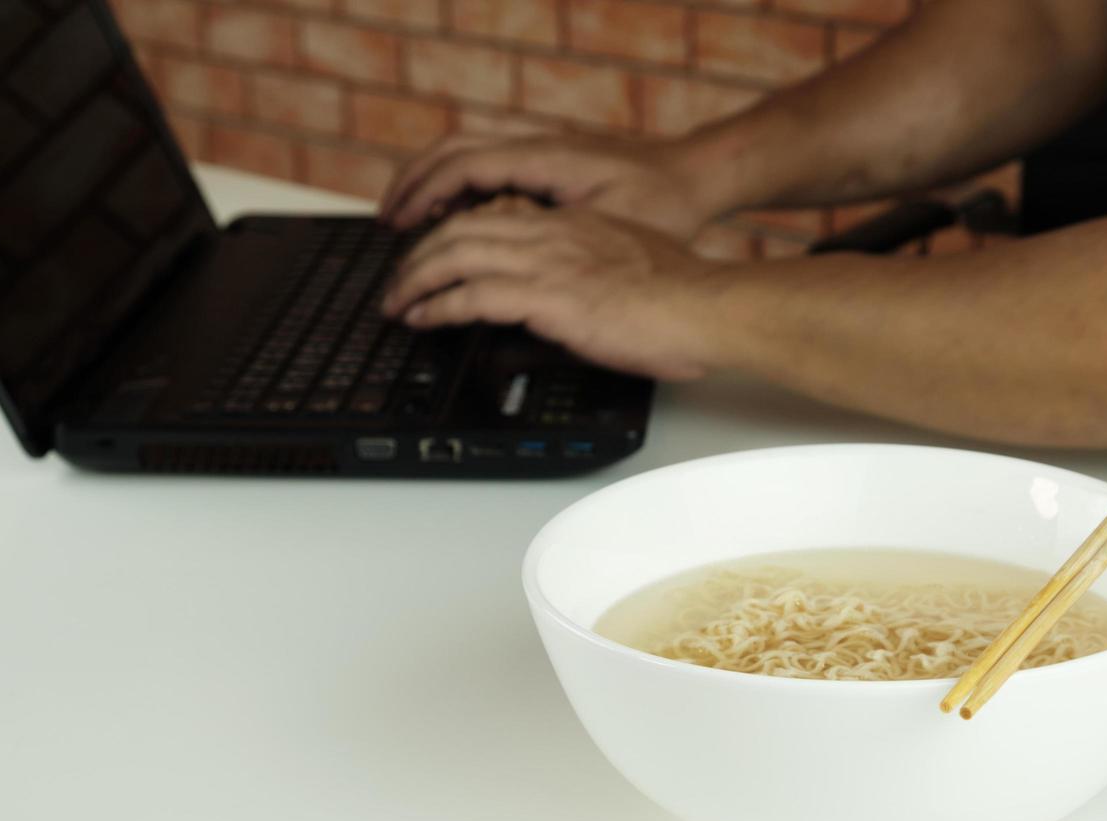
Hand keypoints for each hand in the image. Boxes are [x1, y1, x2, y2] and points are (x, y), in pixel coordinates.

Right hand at [380, 133, 714, 241]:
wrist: (699, 176)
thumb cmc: (667, 204)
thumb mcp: (617, 229)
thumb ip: (560, 241)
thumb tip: (508, 261)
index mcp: (548, 159)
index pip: (464, 168)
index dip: (424, 197)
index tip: (399, 227)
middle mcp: (540, 145)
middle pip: (452, 152)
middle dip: (413, 185)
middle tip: (387, 224)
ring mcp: (543, 149)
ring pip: (466, 153)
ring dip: (432, 182)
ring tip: (407, 218)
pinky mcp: (549, 162)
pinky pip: (489, 164)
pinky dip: (460, 185)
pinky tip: (455, 216)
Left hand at [380, 199, 721, 380]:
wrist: (709, 307)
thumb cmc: (684, 301)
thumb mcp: (628, 273)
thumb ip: (589, 280)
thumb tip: (565, 308)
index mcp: (573, 225)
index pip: (496, 216)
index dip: (455, 235)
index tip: (437, 257)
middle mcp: (553, 233)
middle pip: (463, 228)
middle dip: (420, 255)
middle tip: (399, 282)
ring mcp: (548, 261)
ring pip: (456, 253)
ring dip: (416, 279)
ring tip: (397, 302)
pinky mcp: (547, 295)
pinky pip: (472, 294)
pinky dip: (438, 306)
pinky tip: (423, 319)